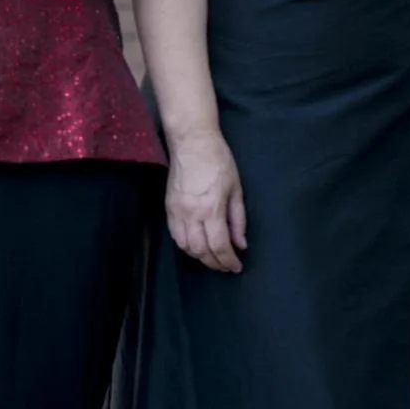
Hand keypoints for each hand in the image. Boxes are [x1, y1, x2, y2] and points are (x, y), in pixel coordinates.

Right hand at [165, 133, 246, 272]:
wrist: (191, 142)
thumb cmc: (218, 160)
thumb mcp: (236, 189)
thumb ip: (238, 219)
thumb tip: (241, 244)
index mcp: (211, 209)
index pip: (219, 245)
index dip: (228, 260)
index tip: (236, 266)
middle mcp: (191, 214)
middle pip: (200, 250)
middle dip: (214, 263)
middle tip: (226, 265)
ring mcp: (176, 211)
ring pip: (185, 246)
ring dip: (199, 256)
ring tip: (212, 257)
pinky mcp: (168, 207)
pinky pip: (174, 234)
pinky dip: (185, 245)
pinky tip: (195, 245)